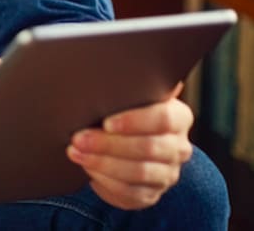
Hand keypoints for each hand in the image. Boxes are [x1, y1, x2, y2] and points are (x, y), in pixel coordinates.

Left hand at [67, 83, 194, 209]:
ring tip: (75, 152)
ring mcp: (167, 174)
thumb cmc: (120, 110)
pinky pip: (131, 193)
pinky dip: (106, 181)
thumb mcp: (126, 95)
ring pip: (139, 172)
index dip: (135, 121)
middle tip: (78, 137)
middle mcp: (178, 147)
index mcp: (178, 117)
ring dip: (103, 162)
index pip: (164, 118)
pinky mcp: (151, 194)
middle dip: (109, 144)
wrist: (122, 143)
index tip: (106, 122)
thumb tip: (131, 58)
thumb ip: (132, 83)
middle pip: (149, 147)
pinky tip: (87, 170)